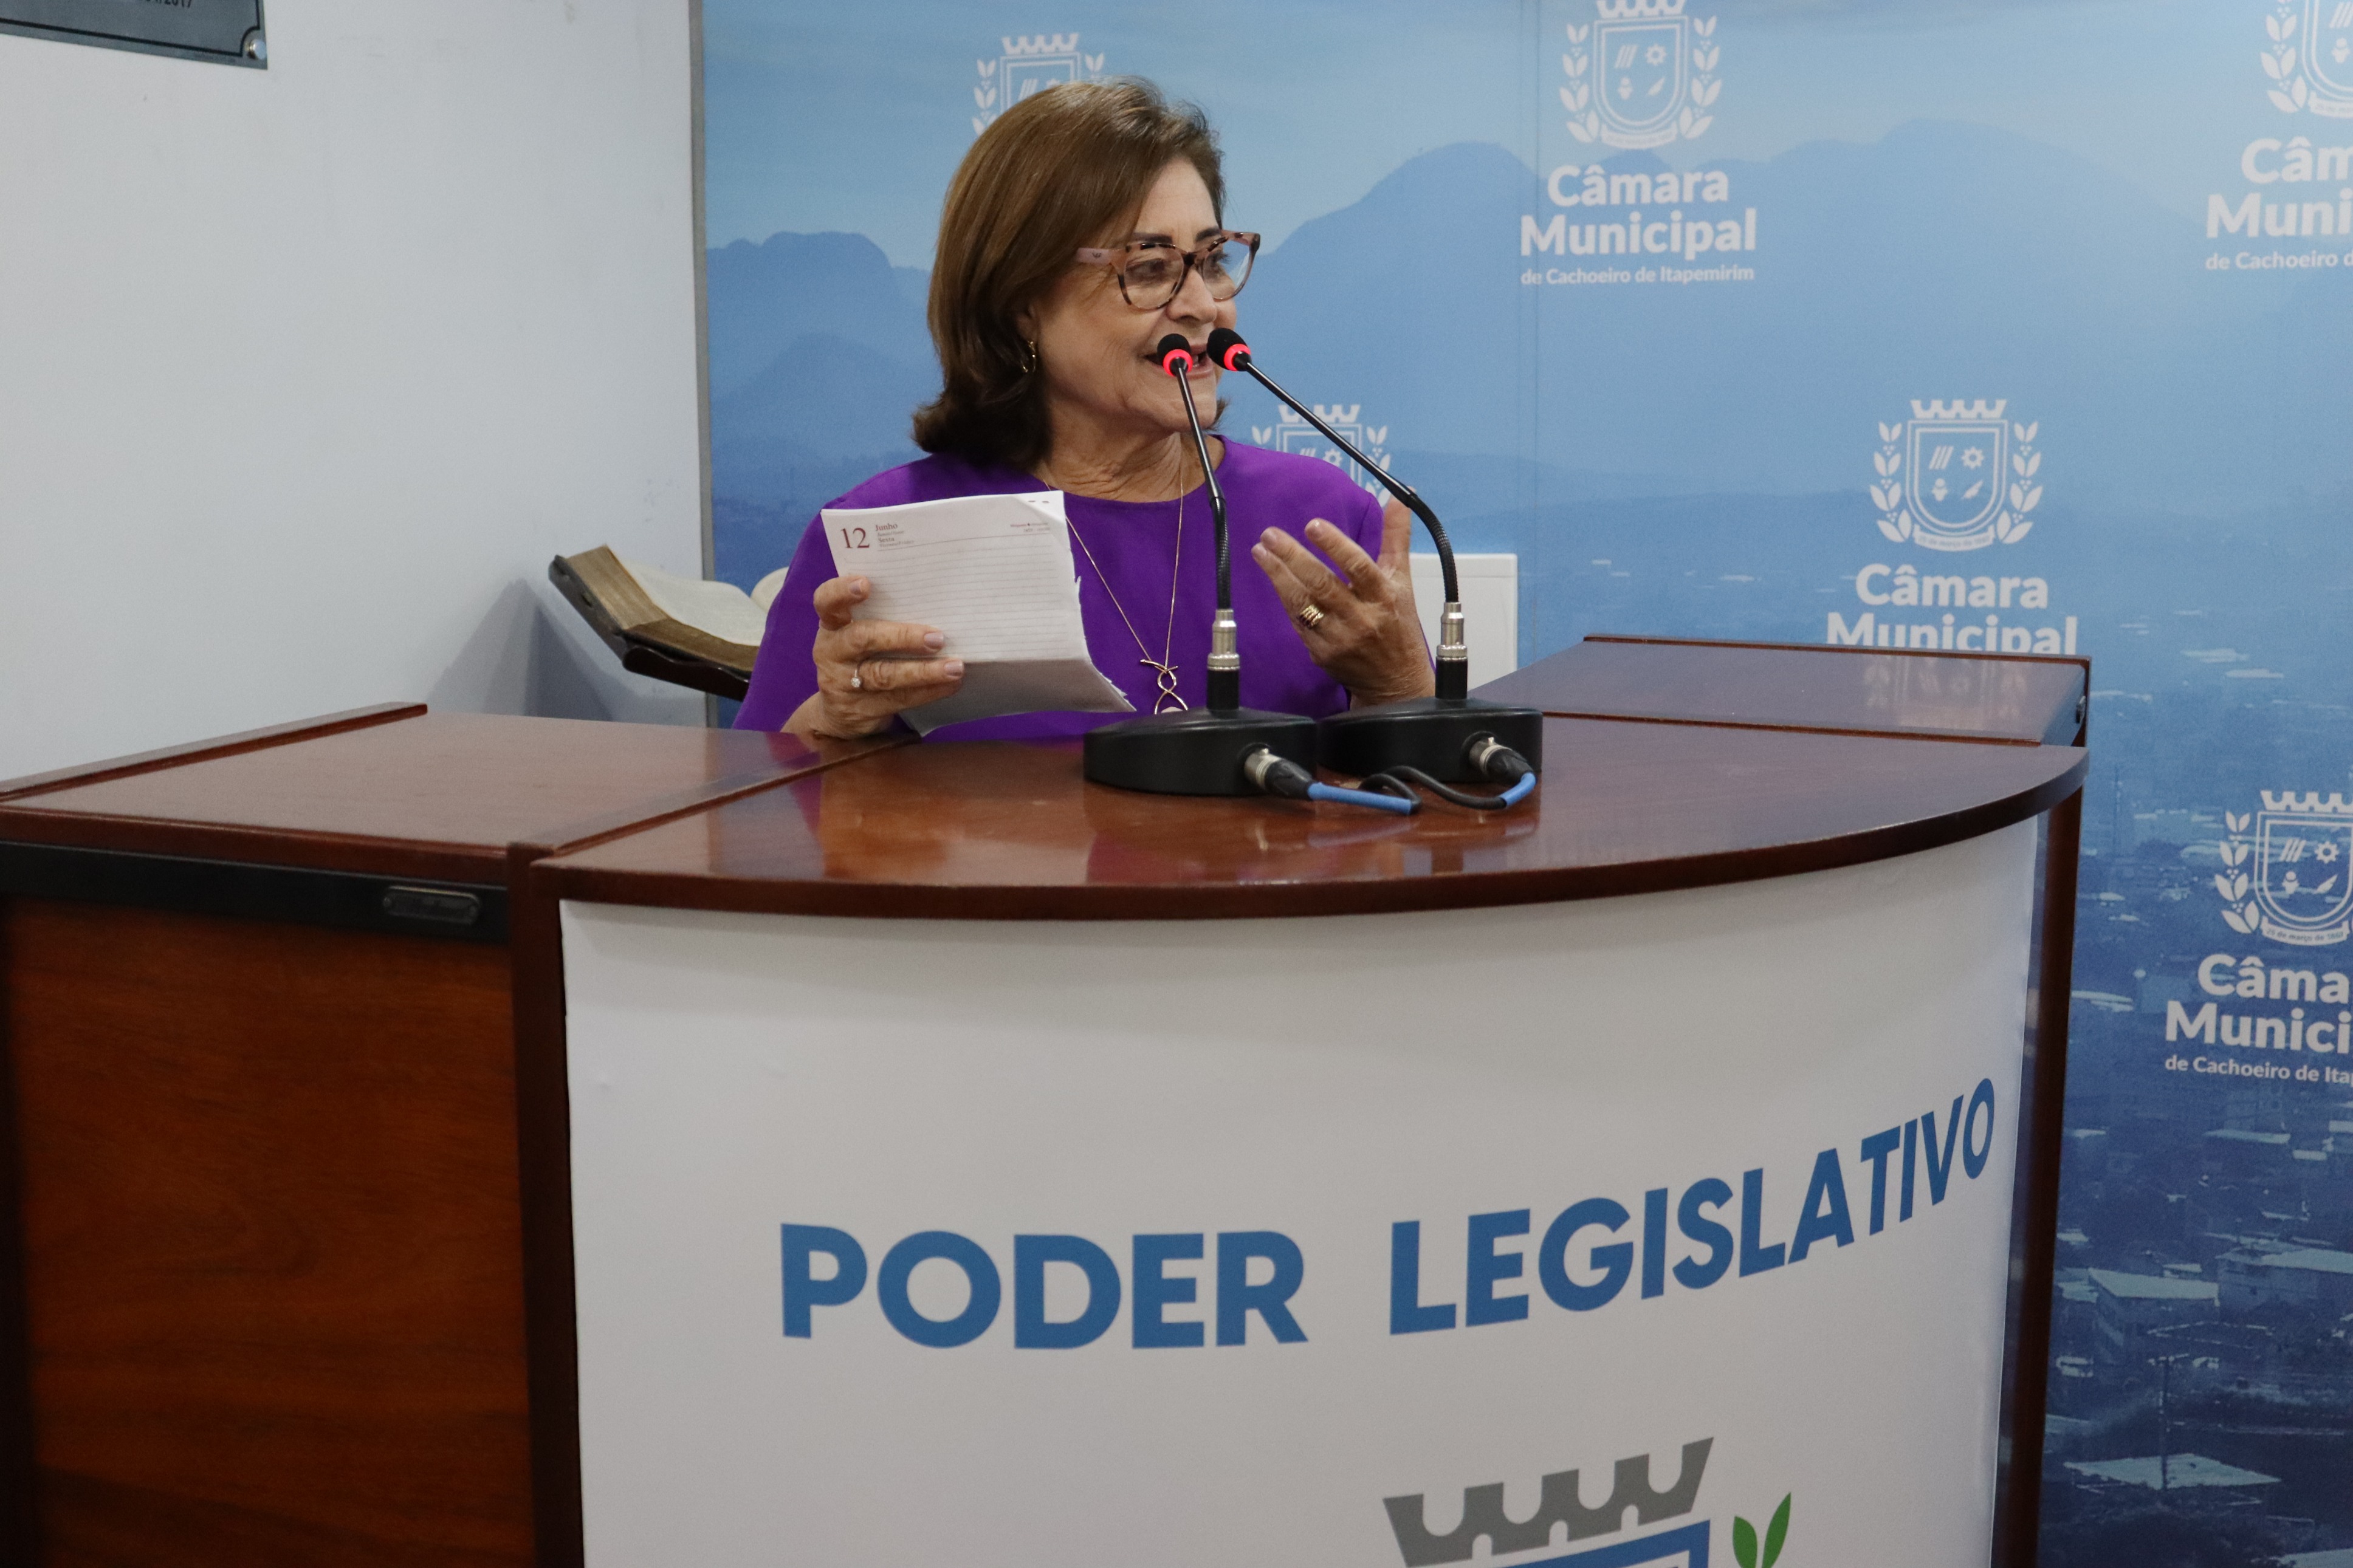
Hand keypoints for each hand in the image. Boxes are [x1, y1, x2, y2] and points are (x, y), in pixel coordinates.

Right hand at [783, 575, 964, 739]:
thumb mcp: (860, 633)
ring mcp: (843, 684)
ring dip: (923, 671)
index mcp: (832, 625)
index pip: (827, 602)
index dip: (841, 592)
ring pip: (884, 676)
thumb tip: (938, 602)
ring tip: (954, 667)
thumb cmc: (861, 656)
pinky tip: (951, 684)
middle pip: (862, 639)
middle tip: (937, 638)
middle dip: (902, 637)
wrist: (838, 712)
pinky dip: (929, 691)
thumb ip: (882, 616)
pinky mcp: (861, 710)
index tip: (865, 584)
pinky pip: (899, 699)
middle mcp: (833, 652)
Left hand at [1251, 500, 1434, 706]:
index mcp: (1384, 596)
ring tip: (1260, 553)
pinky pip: (1298, 623)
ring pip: (1303, 604)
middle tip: (1270, 535)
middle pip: (1322, 584)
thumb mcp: (1402, 581)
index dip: (1335, 546)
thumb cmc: (1398, 623)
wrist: (1395, 680)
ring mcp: (1339, 638)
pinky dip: (1285, 600)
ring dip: (1279, 577)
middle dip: (1293, 557)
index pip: (1358, 567)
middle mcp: (1361, 618)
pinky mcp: (1322, 654)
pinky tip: (1274, 579)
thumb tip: (1397, 500)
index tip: (1313, 525)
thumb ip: (1396, 539)